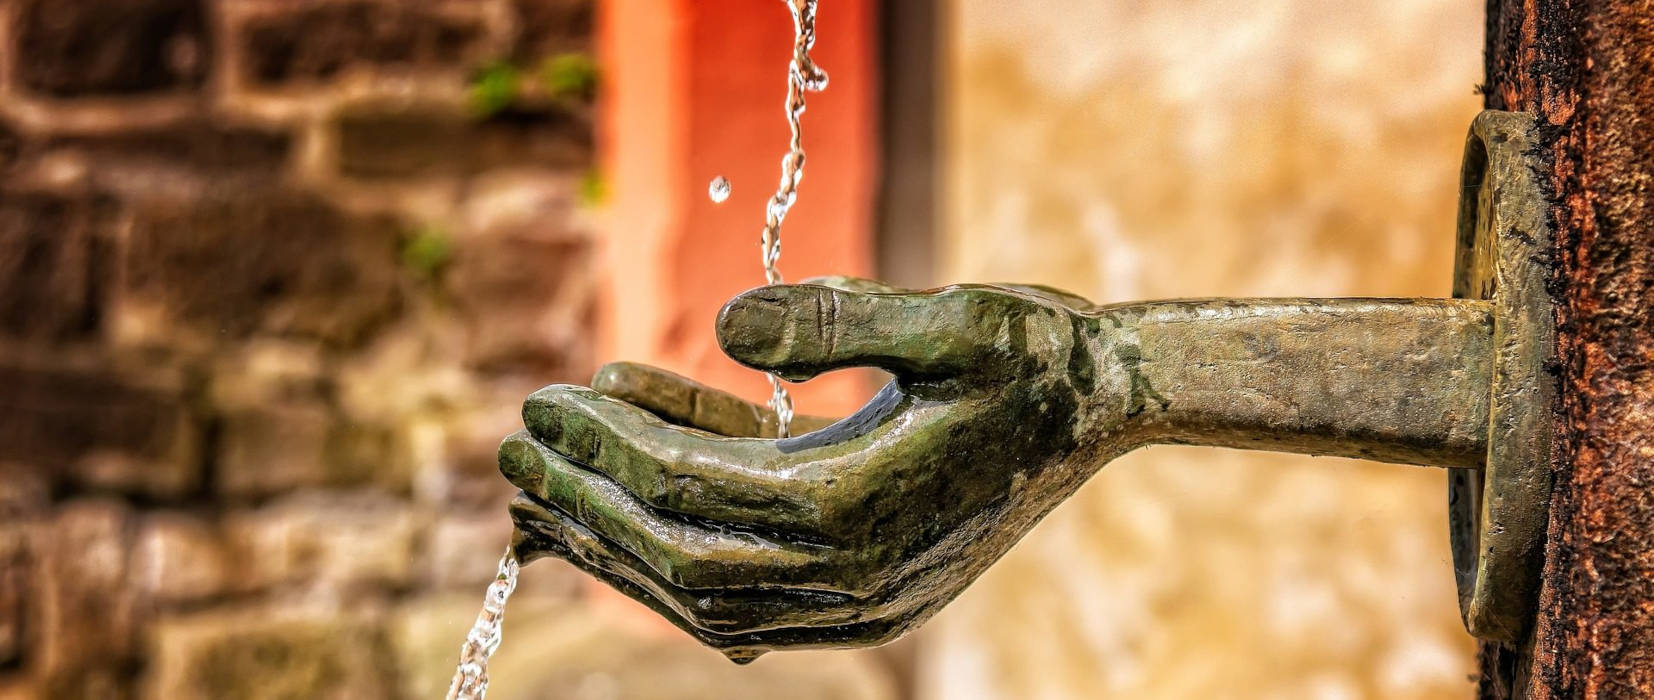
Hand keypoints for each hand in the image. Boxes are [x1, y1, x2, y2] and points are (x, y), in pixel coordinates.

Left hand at [500, 277, 1132, 660]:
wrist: (1106, 407)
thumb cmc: (1036, 355)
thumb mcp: (957, 316)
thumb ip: (843, 319)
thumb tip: (723, 320)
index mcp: (863, 513)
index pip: (692, 492)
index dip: (608, 446)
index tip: (541, 400)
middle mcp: (852, 577)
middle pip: (679, 555)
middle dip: (587, 503)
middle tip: (512, 452)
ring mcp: (858, 597)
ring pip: (703, 587)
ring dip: (619, 537)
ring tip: (546, 487)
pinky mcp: (861, 586)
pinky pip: (748, 579)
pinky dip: (683, 536)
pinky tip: (643, 472)